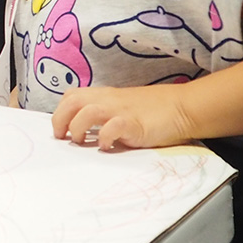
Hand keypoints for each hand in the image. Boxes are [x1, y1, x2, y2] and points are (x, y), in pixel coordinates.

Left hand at [51, 85, 196, 150]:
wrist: (182, 107)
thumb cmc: (152, 110)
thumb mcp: (121, 106)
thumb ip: (103, 114)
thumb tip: (83, 130)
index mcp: (103, 96)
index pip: (71, 95)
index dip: (60, 111)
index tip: (60, 129)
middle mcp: (107, 100)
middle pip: (72, 101)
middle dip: (60, 119)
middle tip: (62, 137)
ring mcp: (120, 110)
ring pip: (86, 111)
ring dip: (77, 128)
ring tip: (81, 142)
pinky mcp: (134, 123)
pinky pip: (112, 127)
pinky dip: (104, 138)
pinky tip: (106, 146)